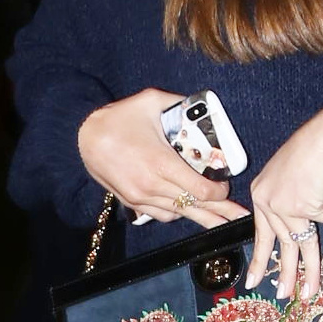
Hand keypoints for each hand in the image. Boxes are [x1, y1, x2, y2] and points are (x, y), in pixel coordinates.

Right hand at [77, 90, 232, 228]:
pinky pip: (161, 214)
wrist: (82, 136)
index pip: (202, 190)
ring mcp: (141, 197)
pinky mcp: (132, 202)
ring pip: (179, 213)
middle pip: (195, 206)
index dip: (219, 192)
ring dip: (200, 216)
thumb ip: (181, 104)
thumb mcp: (151, 101)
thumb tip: (203, 105)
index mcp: (162, 163)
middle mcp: (152, 185)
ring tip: (218, 220)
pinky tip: (187, 208)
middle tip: (240, 219)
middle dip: (220, 213)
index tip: (225, 185)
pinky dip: (177, 211)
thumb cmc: (117, 118)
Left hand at [246, 108, 322, 296]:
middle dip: (283, 273)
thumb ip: (289, 201)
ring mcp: (285, 203)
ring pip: (300, 243)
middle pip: (279, 243)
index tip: (255, 280)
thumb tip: (297, 229)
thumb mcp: (292, 178)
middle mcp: (268, 200)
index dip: (261, 258)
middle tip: (281, 295)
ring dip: (309, 270)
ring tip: (308, 293)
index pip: (261, 233)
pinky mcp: (305, 204)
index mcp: (260, 194)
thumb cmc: (312, 152)